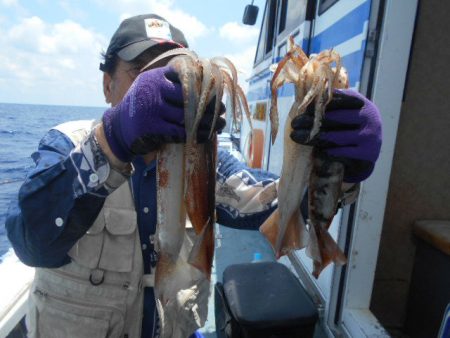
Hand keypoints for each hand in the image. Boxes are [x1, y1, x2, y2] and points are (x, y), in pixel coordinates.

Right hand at [102, 65, 225, 161]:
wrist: (118, 128)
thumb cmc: (143, 108)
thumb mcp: (152, 88)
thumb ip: (172, 83)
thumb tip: (206, 83)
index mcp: (156, 77)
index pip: (186, 76)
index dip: (204, 85)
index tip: (218, 94)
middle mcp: (154, 89)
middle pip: (190, 95)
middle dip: (209, 104)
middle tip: (222, 110)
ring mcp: (152, 108)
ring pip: (187, 115)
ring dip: (207, 122)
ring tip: (219, 124)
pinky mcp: (151, 127)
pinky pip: (180, 131)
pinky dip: (195, 134)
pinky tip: (206, 135)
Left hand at [290, 89, 381, 182]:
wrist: (365, 158)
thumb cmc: (349, 133)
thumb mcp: (345, 116)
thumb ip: (332, 107)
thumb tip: (306, 98)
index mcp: (363, 104)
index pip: (340, 100)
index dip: (319, 104)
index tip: (303, 109)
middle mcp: (369, 118)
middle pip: (335, 118)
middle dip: (311, 121)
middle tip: (294, 123)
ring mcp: (369, 136)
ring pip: (336, 137)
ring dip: (313, 137)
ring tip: (296, 136)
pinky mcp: (366, 154)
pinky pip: (342, 153)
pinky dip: (327, 152)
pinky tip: (315, 152)